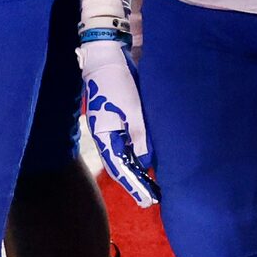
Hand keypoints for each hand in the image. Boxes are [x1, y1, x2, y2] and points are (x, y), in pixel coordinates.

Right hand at [76, 30, 157, 207]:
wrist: (106, 56)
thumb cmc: (116, 81)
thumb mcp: (131, 109)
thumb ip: (139, 135)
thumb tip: (147, 161)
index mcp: (104, 135)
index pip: (119, 167)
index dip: (133, 185)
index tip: (147, 200)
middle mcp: (106, 136)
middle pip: (121, 165)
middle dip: (136, 183)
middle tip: (152, 200)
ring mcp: (111, 128)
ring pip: (126, 156)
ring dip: (138, 171)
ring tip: (153, 187)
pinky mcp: (119, 119)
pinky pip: (128, 144)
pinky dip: (138, 155)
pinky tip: (148, 164)